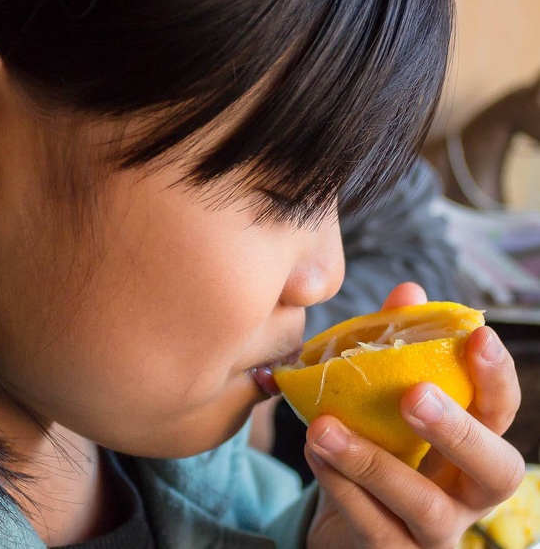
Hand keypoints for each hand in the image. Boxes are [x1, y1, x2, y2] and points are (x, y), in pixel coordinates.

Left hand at [305, 282, 524, 547]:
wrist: (342, 527)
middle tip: (413, 395)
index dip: (498, 378)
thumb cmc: (374, 452)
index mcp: (472, 449)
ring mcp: (436, 534)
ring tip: (324, 429)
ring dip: (372, 462)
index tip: (478, 336)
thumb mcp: (383, 403)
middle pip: (493, 469)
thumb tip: (408, 292)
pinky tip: (314, 453)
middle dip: (457, 430)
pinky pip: (372, 527)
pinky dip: (340, 487)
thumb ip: (396, 348)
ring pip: (423, 505)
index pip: (501, 414)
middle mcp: (468, 495)